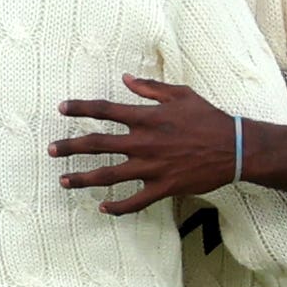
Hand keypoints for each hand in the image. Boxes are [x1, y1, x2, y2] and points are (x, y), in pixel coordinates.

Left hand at [50, 74, 233, 215]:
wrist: (236, 148)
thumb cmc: (209, 119)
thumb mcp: (181, 95)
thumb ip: (150, 88)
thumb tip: (126, 78)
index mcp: (147, 118)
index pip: (104, 110)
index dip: (80, 108)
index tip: (61, 108)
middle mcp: (143, 143)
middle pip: (96, 144)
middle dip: (69, 147)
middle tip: (50, 150)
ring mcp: (152, 168)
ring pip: (107, 175)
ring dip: (82, 179)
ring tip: (63, 181)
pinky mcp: (163, 188)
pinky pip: (134, 202)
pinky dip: (117, 207)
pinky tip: (102, 208)